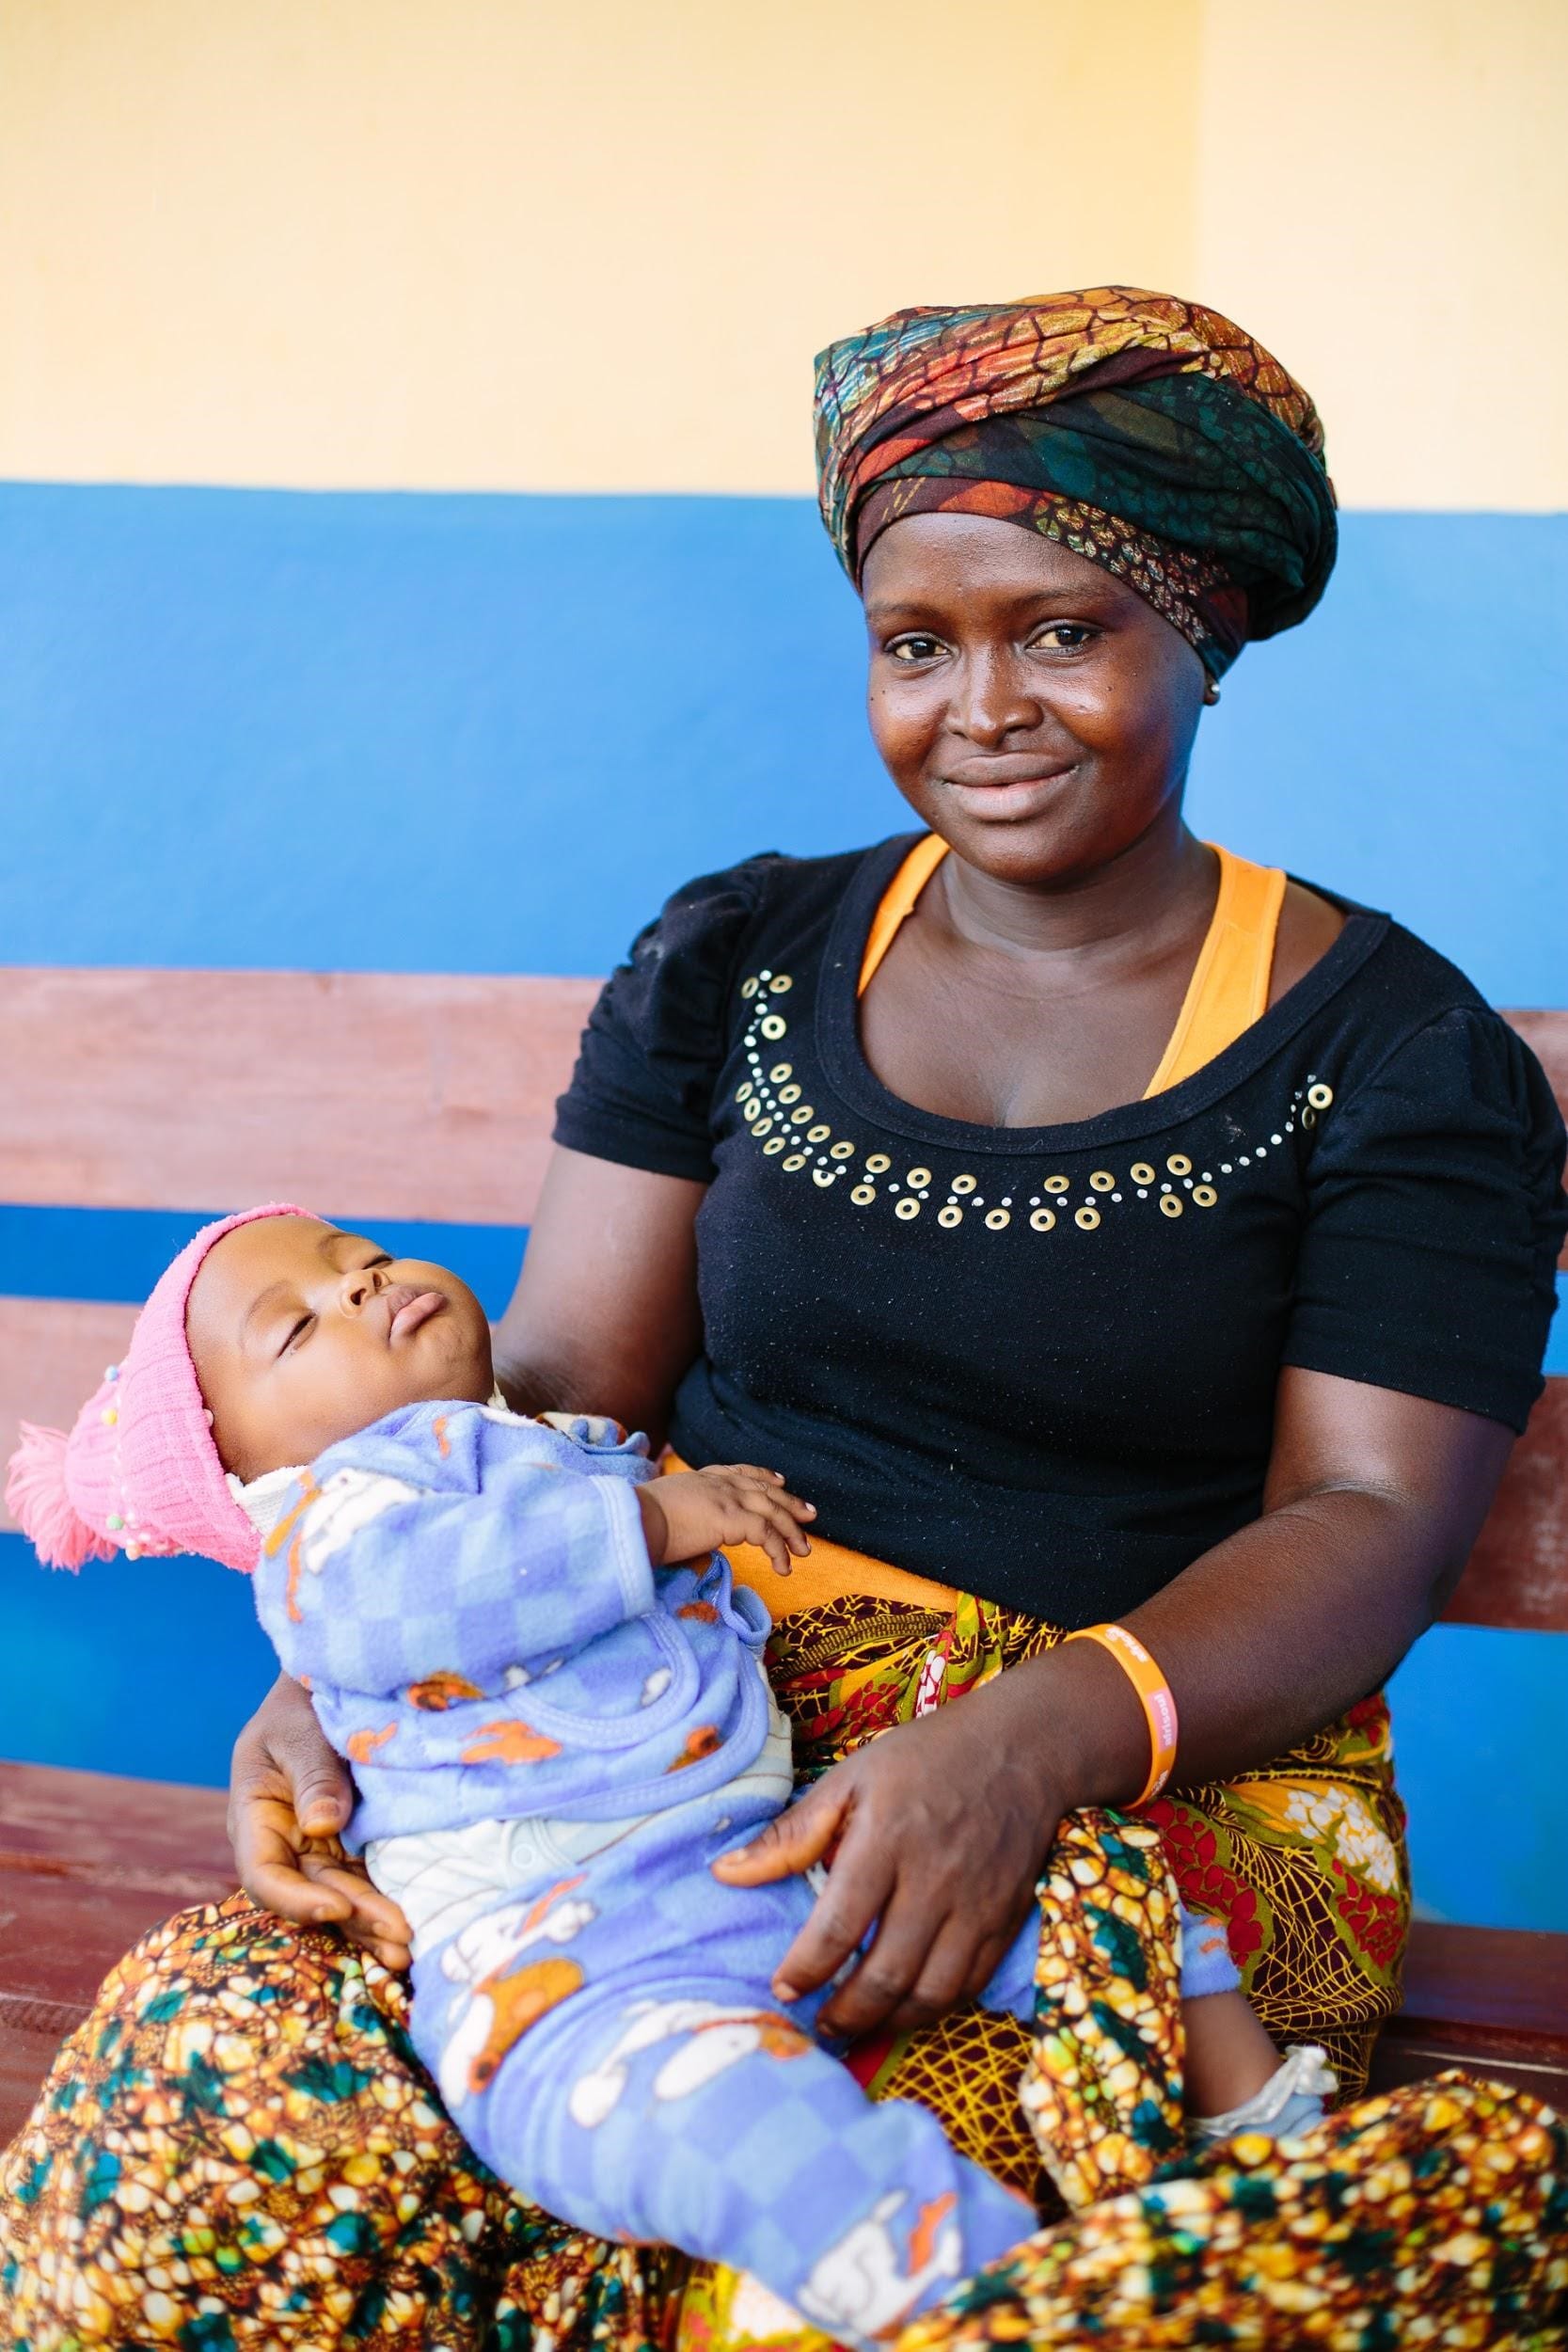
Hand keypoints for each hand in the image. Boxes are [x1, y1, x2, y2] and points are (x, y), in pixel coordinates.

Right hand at [228, 1673, 412, 1970]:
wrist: (327, 1694)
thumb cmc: (302, 1707)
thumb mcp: (300, 1732)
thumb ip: (313, 1776)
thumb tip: (322, 1826)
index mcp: (255, 1821)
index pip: (265, 1876)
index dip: (298, 1900)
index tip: (339, 1907)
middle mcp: (284, 1848)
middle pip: (314, 1896)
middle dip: (355, 1919)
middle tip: (400, 1934)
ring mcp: (319, 1854)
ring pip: (342, 1900)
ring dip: (373, 1926)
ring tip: (409, 1950)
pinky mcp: (352, 1852)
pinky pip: (367, 1885)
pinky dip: (387, 1905)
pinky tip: (415, 1929)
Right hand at [638, 1463, 814, 1576]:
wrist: (633, 1521)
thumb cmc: (638, 1521)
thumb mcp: (664, 1507)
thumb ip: (684, 1511)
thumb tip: (687, 1528)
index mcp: (702, 1477)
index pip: (741, 1472)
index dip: (763, 1476)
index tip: (780, 1482)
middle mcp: (718, 1483)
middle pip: (764, 1490)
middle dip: (790, 1502)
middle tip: (810, 1515)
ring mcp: (726, 1498)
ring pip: (772, 1512)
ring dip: (791, 1532)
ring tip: (804, 1550)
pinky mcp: (731, 1518)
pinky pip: (767, 1535)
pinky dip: (779, 1551)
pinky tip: (783, 1567)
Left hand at [713, 1666, 1064, 2036]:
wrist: (1021, 1749)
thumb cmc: (923, 1759)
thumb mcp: (850, 1779)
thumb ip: (791, 1834)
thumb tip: (724, 1874)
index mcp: (885, 1839)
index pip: (839, 1926)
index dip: (805, 1970)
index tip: (781, 1990)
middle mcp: (933, 1880)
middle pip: (885, 1975)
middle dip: (844, 2015)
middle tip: (818, 2027)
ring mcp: (975, 1906)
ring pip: (931, 1993)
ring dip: (889, 2023)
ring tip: (856, 2028)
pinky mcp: (1006, 1920)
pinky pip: (970, 1985)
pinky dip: (935, 2008)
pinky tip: (906, 2008)